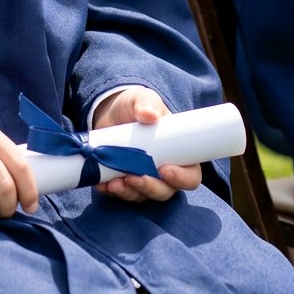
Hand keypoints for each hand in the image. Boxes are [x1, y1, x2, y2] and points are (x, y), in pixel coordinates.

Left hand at [92, 86, 201, 202]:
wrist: (111, 112)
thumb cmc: (136, 106)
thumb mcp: (142, 99)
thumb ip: (147, 104)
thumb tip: (149, 114)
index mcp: (179, 154)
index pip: (191, 175)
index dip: (182, 178)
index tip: (165, 171)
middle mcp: (164, 172)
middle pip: (165, 191)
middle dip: (150, 188)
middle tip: (133, 178)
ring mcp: (144, 178)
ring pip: (143, 195)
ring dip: (129, 192)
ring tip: (114, 184)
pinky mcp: (125, 181)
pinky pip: (122, 193)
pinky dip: (112, 191)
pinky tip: (102, 185)